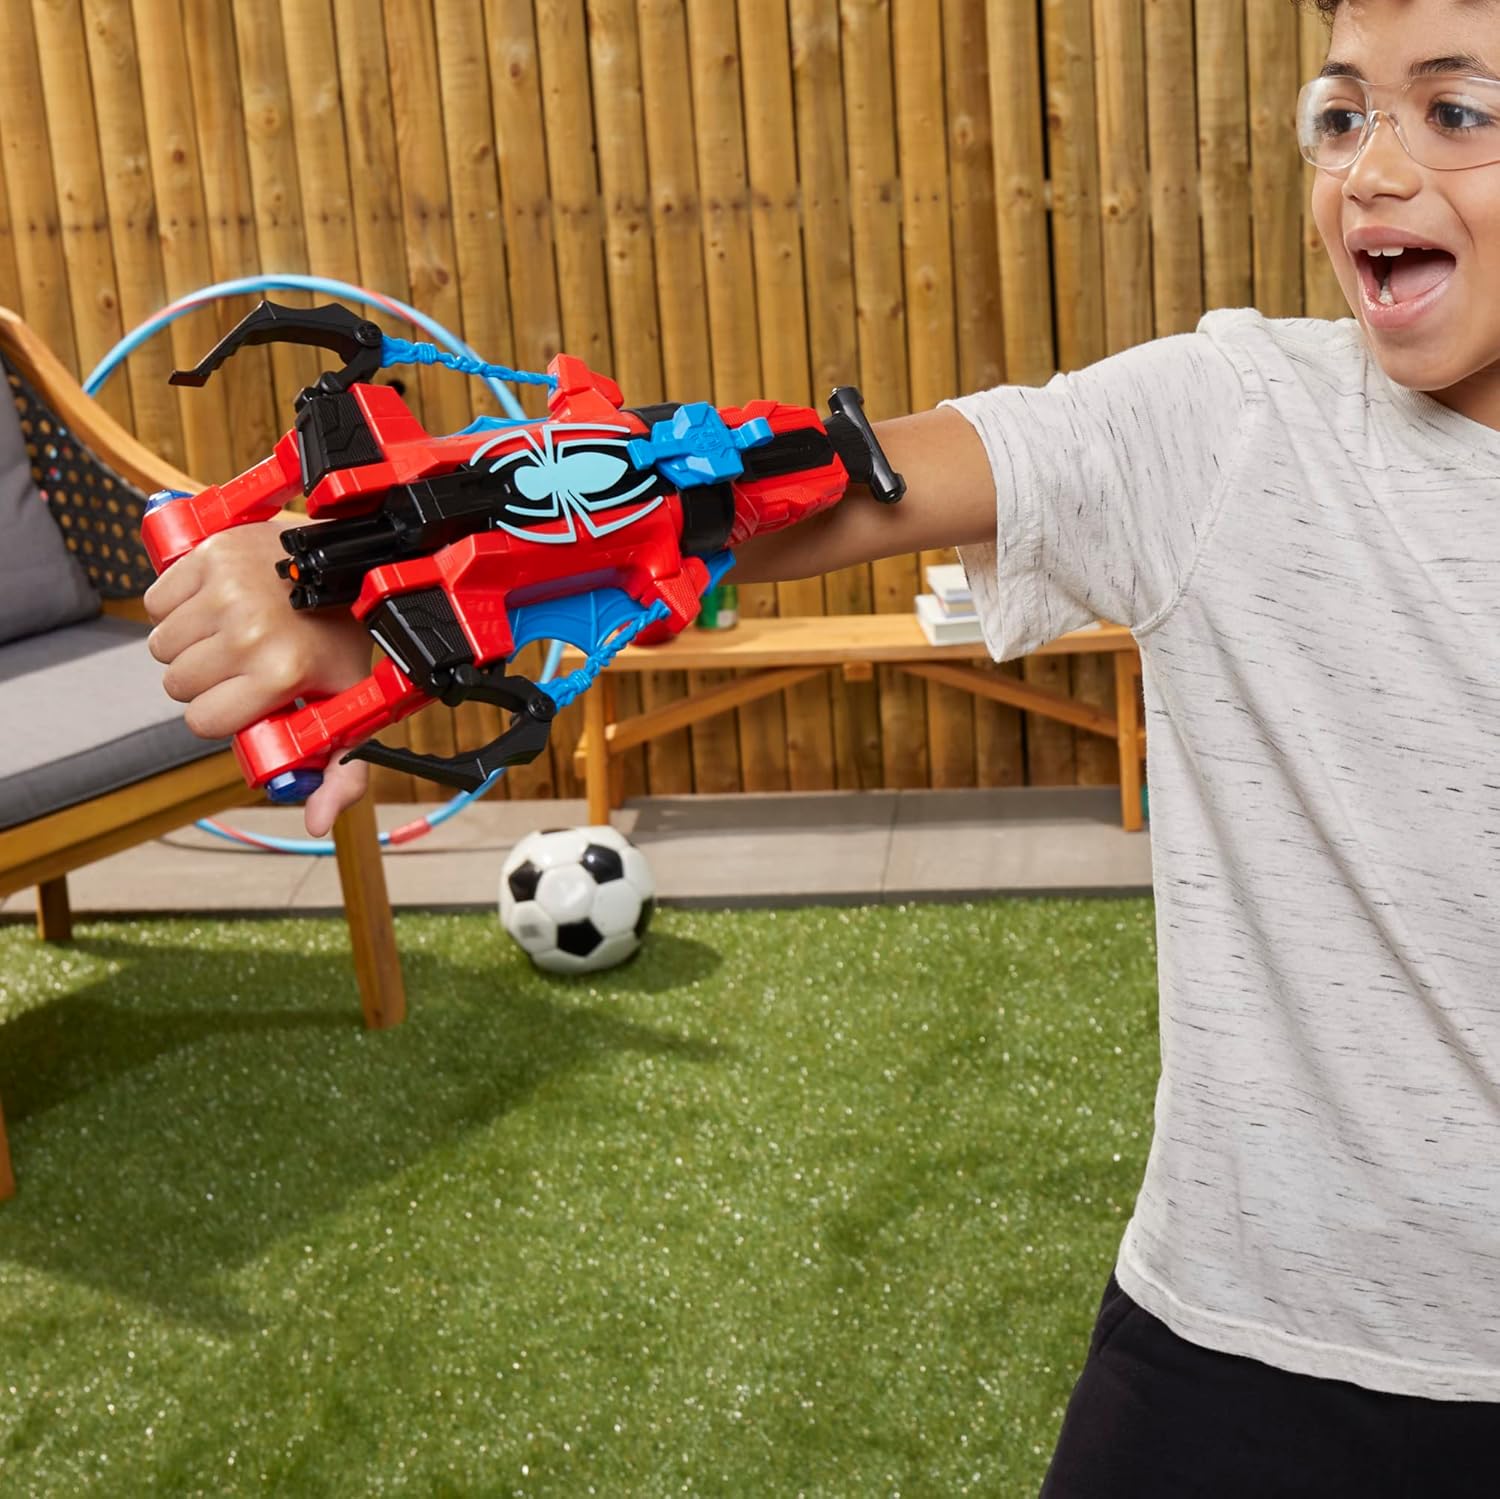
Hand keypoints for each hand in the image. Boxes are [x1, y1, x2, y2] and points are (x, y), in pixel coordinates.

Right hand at [143, 517, 375, 836]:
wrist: (345, 565)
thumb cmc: (340, 637)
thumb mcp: (351, 706)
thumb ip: (341, 773)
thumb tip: (317, 821)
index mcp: (279, 674)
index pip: (202, 722)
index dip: (218, 715)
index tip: (241, 698)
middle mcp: (249, 634)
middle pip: (177, 684)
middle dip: (202, 680)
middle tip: (239, 662)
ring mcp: (225, 591)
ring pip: (161, 644)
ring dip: (186, 643)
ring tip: (228, 632)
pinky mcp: (207, 556)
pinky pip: (156, 601)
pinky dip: (174, 606)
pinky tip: (213, 604)